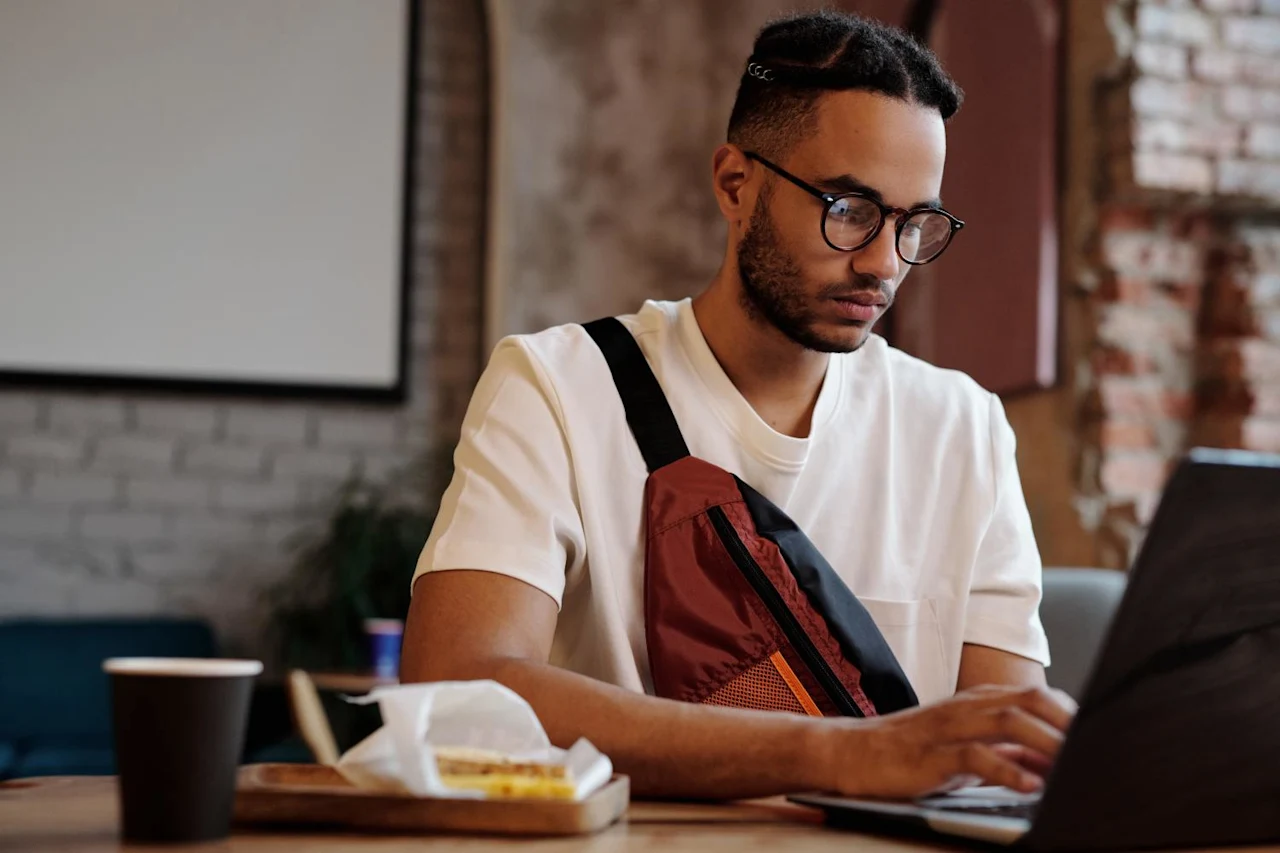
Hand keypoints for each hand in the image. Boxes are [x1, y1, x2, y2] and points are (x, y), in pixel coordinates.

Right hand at [820, 685, 1077, 798]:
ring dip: (1046, 742)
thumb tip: (1055, 760)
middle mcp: (968, 707)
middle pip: (1030, 700)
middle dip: (1068, 722)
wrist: (850, 753)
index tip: (1105, 735)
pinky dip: (1007, 770)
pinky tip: (1029, 785)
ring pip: (1008, 721)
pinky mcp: (931, 754)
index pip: (1037, 696)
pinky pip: (975, 756)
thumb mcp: (965, 748)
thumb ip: (1009, 751)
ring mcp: (949, 728)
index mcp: (978, 701)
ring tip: (1074, 765)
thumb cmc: (911, 753)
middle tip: (1099, 748)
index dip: (1073, 714)